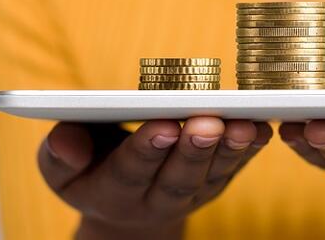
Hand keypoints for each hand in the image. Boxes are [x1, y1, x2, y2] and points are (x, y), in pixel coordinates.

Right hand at [38, 118, 271, 238]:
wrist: (124, 203)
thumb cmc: (90, 167)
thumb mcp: (63, 167)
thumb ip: (61, 154)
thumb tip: (66, 141)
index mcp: (112, 193)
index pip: (130, 172)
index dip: (147, 149)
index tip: (162, 125)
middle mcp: (156, 199)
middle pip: (178, 177)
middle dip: (194, 149)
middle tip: (206, 122)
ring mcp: (191, 193)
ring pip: (213, 174)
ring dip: (230, 149)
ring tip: (242, 125)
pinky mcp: (215, 181)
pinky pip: (236, 167)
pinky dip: (251, 149)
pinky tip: (263, 128)